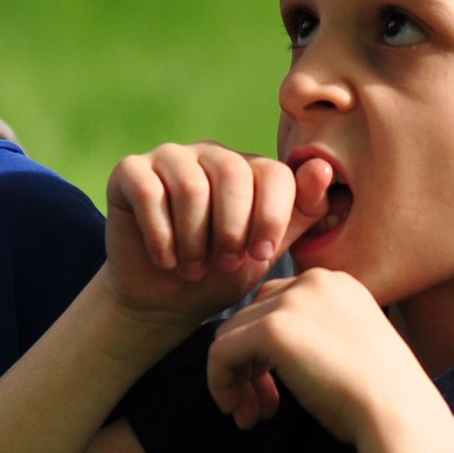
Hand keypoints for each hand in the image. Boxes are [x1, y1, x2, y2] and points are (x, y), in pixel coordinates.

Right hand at [101, 143, 334, 329]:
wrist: (164, 298)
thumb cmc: (221, 273)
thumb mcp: (266, 251)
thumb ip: (299, 213)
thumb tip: (322, 168)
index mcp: (249, 168)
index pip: (273, 173)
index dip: (271, 215)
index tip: (261, 255)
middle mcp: (211, 154)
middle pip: (232, 174)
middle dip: (232, 228)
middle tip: (225, 264)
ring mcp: (169, 158)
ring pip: (191, 186)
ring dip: (195, 238)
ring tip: (194, 270)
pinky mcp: (130, 171)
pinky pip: (149, 192)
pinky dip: (160, 234)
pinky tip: (166, 261)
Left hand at [207, 268, 426, 436]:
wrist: (397, 410)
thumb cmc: (380, 396)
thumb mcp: (346, 350)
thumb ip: (310, 338)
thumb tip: (257, 355)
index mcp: (336, 284)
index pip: (276, 305)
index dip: (265, 353)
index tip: (274, 393)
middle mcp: (313, 281)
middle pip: (250, 316)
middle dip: (248, 366)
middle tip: (261, 409)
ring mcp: (291, 301)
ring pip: (230, 334)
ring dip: (234, 379)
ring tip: (251, 416)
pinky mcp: (272, 328)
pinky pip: (221, 353)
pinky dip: (220, 383)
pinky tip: (238, 411)